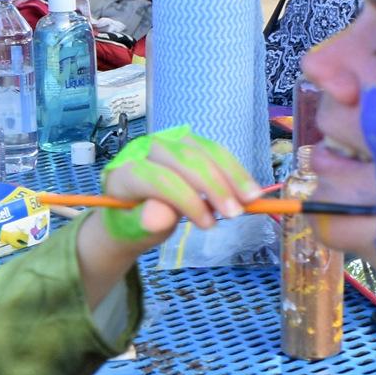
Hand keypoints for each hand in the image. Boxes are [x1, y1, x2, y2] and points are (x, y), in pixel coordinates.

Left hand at [94, 124, 257, 242]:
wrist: (130, 214)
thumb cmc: (132, 224)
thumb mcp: (134, 232)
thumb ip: (145, 223)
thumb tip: (160, 217)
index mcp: (123, 172)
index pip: (158, 179)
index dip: (186, 199)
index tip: (209, 224)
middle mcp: (144, 149)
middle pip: (183, 159)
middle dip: (214, 185)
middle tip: (236, 213)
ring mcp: (167, 143)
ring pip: (203, 149)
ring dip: (232, 174)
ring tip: (252, 199)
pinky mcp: (187, 143)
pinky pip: (214, 151)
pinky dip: (234, 170)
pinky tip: (248, 190)